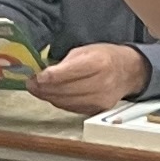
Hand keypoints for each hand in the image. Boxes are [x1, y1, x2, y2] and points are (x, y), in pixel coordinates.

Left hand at [28, 41, 150, 114]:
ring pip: (65, 102)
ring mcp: (100, 100)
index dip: (48, 77)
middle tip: (31, 84)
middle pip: (64, 90)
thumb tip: (43, 75)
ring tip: (37, 90)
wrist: (128, 72)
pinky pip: (71, 108)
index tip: (35, 76)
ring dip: (48, 97)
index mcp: (98, 63)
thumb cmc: (105, 57)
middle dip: (44, 88)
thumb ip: (65, 63)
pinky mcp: (96, 110)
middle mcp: (101, 83)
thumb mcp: (85, 50)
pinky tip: (52, 95)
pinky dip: (59, 102)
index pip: (68, 74)